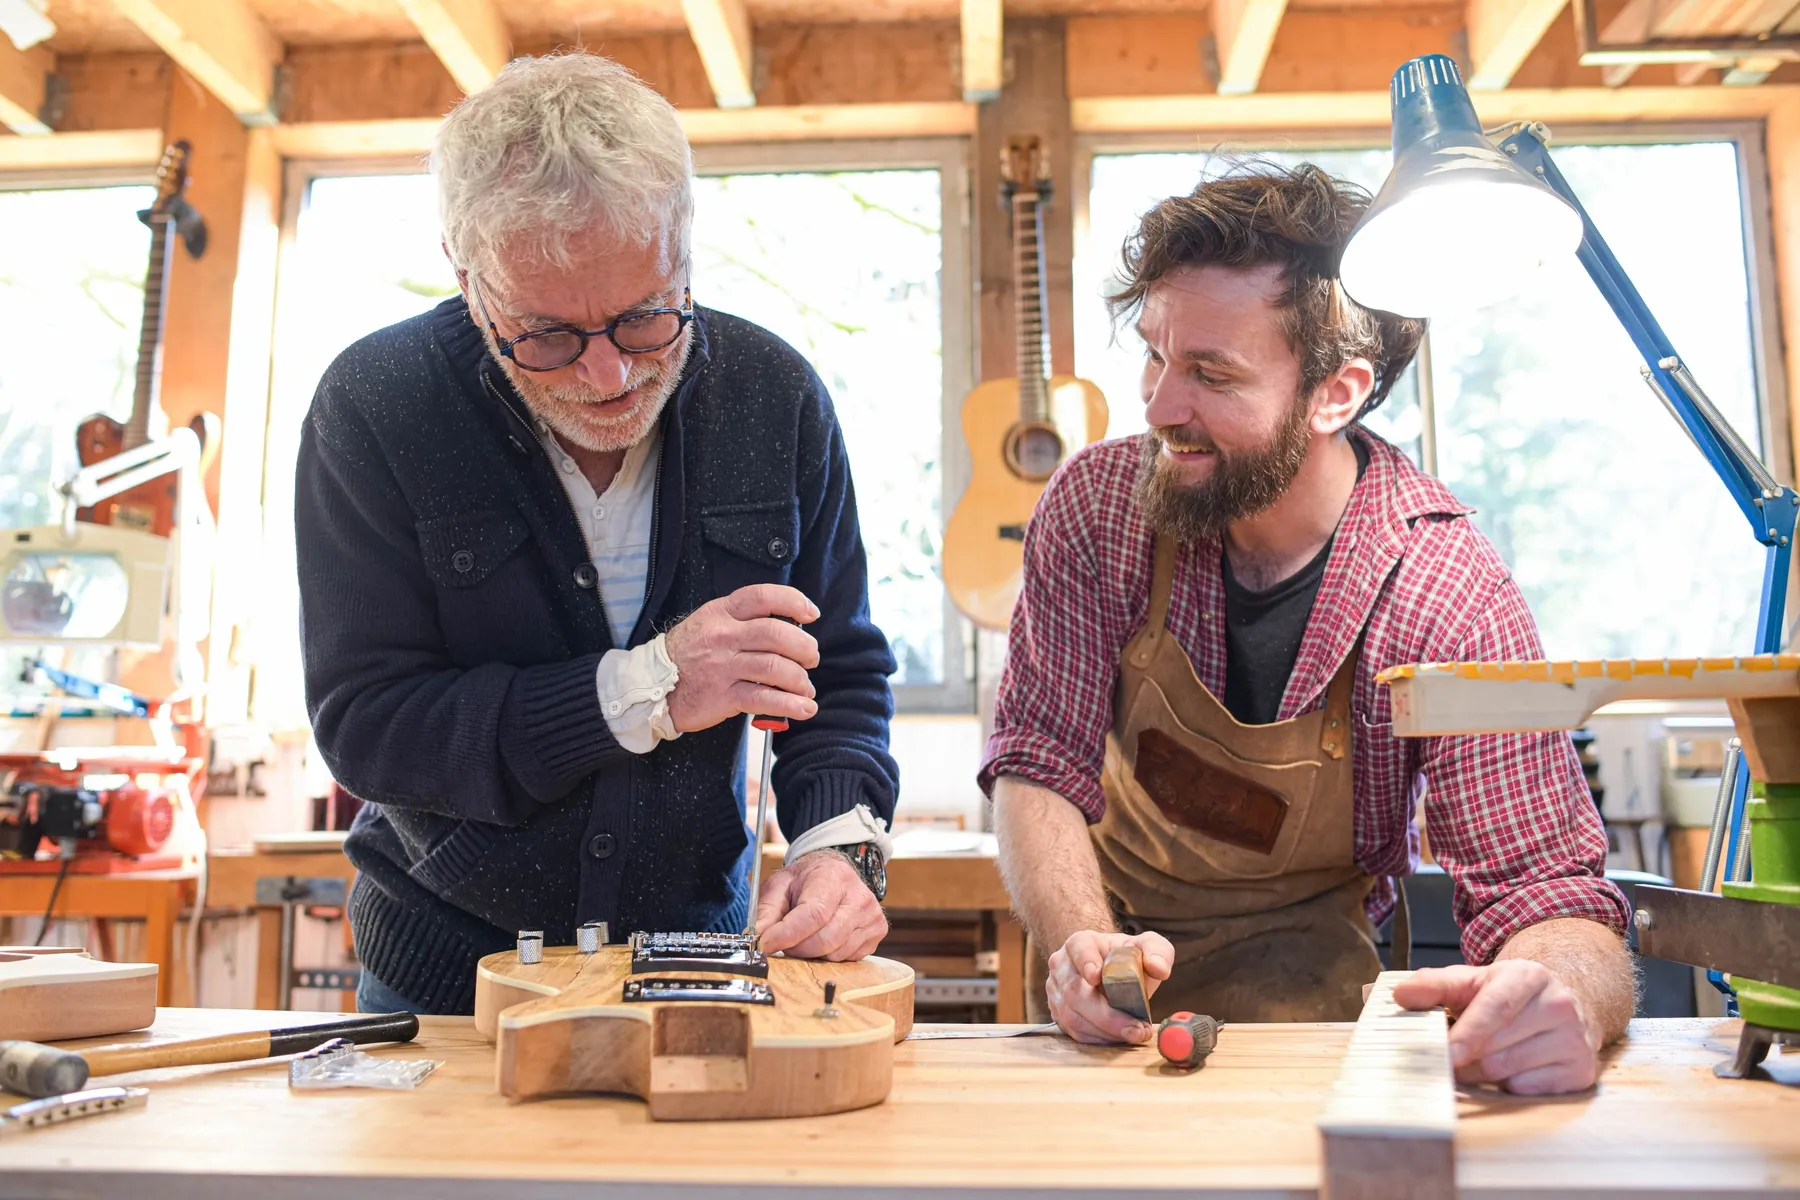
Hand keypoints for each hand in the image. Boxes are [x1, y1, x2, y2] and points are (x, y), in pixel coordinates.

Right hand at [665, 584, 819, 733]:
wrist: (652, 685)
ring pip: (774, 667)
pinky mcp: (722, 696)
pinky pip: (763, 698)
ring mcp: (722, 667)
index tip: (811, 614)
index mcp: (721, 613)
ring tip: (805, 687)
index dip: (794, 602)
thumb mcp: (709, 623)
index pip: (763, 597)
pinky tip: (803, 707)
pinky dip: (790, 704)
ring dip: (800, 679)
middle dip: (804, 647)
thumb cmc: (688, 654)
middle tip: (811, 658)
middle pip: (776, 634)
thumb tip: (788, 626)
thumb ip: (743, 621)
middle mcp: (723, 636)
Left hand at [755, 849, 886, 959]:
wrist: (834, 871)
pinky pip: (847, 958)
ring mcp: (871, 916)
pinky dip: (829, 954)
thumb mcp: (780, 885)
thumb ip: (766, 912)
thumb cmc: (806, 880)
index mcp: (832, 878)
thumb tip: (757, 939)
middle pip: (824, 940)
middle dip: (796, 948)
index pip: (813, 915)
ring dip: (812, 952)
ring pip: (835, 953)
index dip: (787, 935)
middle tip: (783, 941)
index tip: (765, 945)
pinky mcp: (878, 932)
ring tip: (806, 935)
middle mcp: (858, 897)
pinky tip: (825, 936)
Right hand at [1045, 930, 1173, 1044]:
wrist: (1112, 970)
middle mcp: (1062, 966)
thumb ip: (1157, 952)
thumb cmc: (1127, 958)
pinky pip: (1075, 1032)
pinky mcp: (1060, 1014)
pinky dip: (1099, 1039)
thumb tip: (1159, 968)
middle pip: (1074, 992)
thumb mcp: (1147, 947)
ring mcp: (1057, 992)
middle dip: (1106, 1015)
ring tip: (1135, 1034)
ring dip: (1106, 1031)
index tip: (1096, 977)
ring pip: (1073, 1017)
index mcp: (1081, 943)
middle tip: (1134, 1028)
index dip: (1085, 962)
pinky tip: (1120, 1038)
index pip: (1079, 949)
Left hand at [1393, 960, 1600, 1094]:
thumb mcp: (1472, 981)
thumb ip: (1433, 985)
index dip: (1468, 1032)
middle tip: (1444, 1058)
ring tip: (1473, 1060)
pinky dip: (1508, 1085)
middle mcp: (1559, 1005)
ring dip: (1479, 1073)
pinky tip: (1510, 1068)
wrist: (1561, 1007)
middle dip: (1464, 1057)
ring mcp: (1575, 1040)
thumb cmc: (1506, 996)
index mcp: (1528, 976)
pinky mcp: (1580, 1071)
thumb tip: (1400, 994)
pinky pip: (1527, 1090)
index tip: (1446, 1052)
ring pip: (1508, 1072)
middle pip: (1496, 1047)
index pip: (1496, 1007)